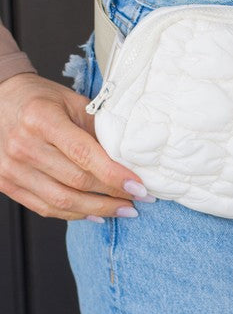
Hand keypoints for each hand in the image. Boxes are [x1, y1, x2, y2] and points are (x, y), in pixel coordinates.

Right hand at [0, 72, 153, 221]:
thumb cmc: (39, 99)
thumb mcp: (72, 103)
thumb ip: (97, 130)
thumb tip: (128, 160)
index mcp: (41, 119)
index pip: (84, 155)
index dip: (115, 175)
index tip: (139, 187)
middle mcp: (23, 146)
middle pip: (77, 181)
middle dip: (113, 195)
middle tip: (139, 198)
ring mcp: (11, 168)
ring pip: (62, 201)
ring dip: (98, 210)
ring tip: (123, 209)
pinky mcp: (6, 183)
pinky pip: (45, 207)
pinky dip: (74, 214)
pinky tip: (96, 213)